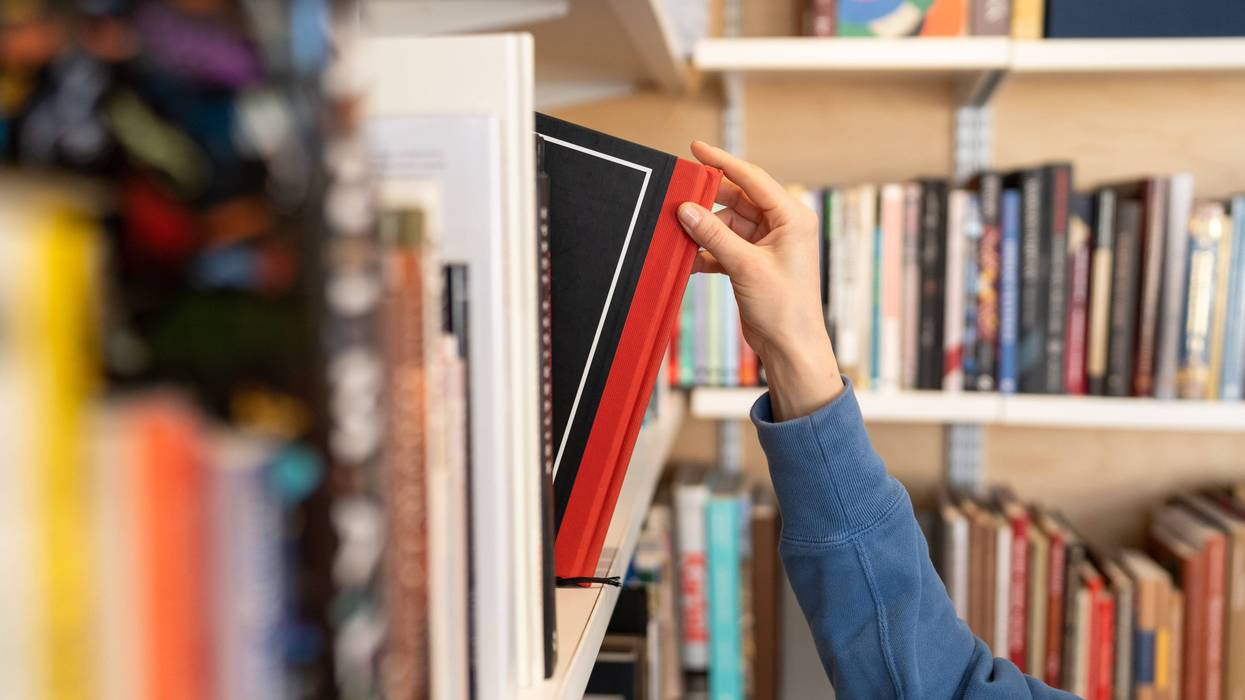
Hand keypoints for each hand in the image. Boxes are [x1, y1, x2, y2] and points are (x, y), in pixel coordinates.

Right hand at [678, 140, 843, 420]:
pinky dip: (706, 252)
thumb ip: (714, 235)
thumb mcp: (745, 267)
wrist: (790, 349)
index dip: (723, 162)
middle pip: (737, 200)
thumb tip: (685, 209)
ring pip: (726, 225)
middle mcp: (782, 227)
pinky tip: (685, 258)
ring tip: (676, 233)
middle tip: (676, 194)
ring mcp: (767, 245)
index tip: (696, 148)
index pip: (753, 179)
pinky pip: (723, 247)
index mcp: (792, 218)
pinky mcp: (752, 264)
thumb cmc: (784, 308)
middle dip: (707, 201)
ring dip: (703, 231)